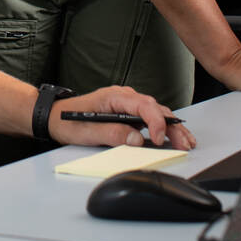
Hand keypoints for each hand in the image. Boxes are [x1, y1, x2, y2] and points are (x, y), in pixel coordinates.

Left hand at [48, 85, 195, 149]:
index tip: (159, 138)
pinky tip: (174, 136)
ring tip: (186, 142)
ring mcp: (127, 104)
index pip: (143, 105)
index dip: (155, 122)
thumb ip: (112, 134)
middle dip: (172, 126)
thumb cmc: (68, 121)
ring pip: (156, 112)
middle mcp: (123, 97)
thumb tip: (137, 139)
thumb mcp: (87, 131)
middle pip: (155, 109)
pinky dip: (164, 127)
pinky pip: (150, 117)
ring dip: (172, 127)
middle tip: (184, 144)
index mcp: (113, 97)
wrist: (55, 116)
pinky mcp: (128, 112)